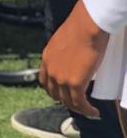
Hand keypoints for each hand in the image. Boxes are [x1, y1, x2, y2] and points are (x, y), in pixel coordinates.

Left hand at [38, 0, 109, 117]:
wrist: (86, 25)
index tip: (62, 93)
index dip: (53, 90)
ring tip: (87, 109)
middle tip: (77, 102)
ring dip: (78, 108)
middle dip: (65, 100)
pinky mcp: (75, 83)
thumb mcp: (62, 41)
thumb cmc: (79, 28)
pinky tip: (93, 111)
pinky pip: (80, 103)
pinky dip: (87, 110)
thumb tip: (72, 58)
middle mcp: (51, 70)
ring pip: (68, 102)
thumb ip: (62, 52)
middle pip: (55, 94)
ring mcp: (61, 78)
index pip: (44, 81)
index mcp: (46, 58)